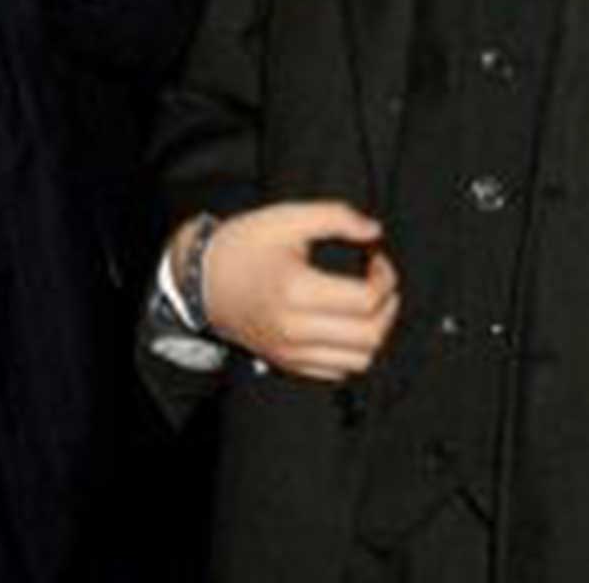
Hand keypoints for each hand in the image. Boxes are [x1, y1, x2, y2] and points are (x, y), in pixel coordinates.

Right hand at [192, 201, 399, 380]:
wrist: (200, 279)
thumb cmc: (243, 245)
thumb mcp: (286, 217)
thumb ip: (335, 216)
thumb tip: (374, 231)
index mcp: (295, 290)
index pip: (366, 300)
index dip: (385, 277)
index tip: (376, 259)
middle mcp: (294, 329)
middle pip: (370, 335)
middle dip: (388, 306)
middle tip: (380, 282)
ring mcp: (290, 351)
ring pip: (360, 360)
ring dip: (375, 331)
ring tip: (367, 304)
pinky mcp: (287, 363)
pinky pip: (338, 371)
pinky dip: (352, 350)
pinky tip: (345, 323)